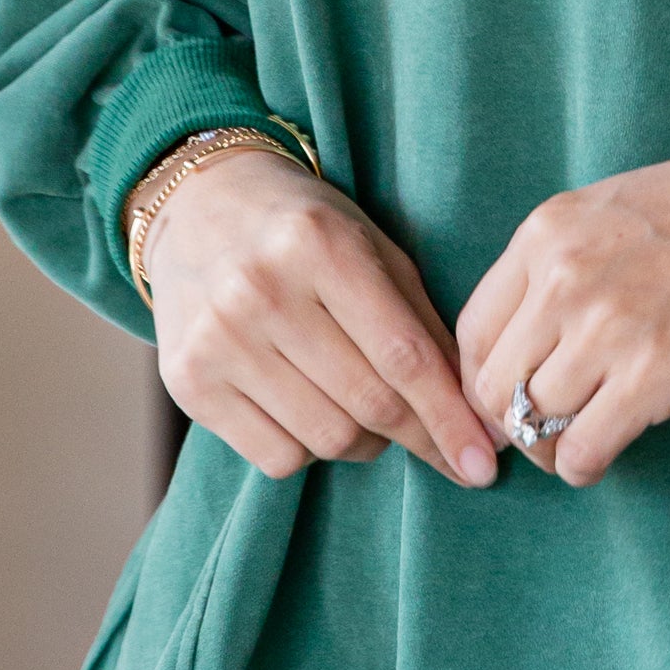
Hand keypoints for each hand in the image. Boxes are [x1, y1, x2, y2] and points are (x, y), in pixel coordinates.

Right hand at [141, 152, 501, 487]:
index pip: (403, 356)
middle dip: (418, 436)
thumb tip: (474, 415)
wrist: (195, 206)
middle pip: (368, 404)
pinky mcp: (187, 381)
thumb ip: (422, 322)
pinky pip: (276, 458)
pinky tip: (309, 413)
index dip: (449, 418)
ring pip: (325, 439)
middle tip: (438, 442)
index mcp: (320, 246)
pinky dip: (310, 451)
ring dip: (365, 443)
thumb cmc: (303, 229)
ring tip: (364, 412)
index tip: (483, 464)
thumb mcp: (371, 248)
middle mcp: (262, 291)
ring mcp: (217, 340)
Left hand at [456, 146, 669, 489]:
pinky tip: (597, 459)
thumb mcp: (602, 213)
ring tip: (571, 445)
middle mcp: (563, 281)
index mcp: (543, 235)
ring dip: (546, 448)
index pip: (472, 332)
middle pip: (493, 384)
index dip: (479, 379)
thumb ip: (552, 264)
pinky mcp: (651, 376)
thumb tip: (516, 341)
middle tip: (533, 433)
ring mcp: (606, 330)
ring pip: (533, 422)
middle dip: (507, 422)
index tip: (500, 398)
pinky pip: (582, 448)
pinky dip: (580, 466)